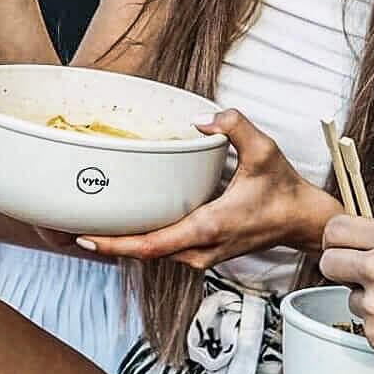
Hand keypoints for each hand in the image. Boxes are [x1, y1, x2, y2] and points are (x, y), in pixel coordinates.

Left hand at [78, 110, 337, 269]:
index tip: (87, 237)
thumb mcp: (265, 151)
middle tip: (70, 228)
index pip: (153, 244)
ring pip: (152, 253)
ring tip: (89, 227)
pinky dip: (140, 240)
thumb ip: (235, 126)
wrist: (303, 221)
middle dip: (108, 243)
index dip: (117, 243)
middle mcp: (201, 248)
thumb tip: (204, 119)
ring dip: (122, 243)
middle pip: (143, 252)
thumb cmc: (284, 190)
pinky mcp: (202, 252)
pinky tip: (122, 227)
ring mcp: (201, 254)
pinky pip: (163, 249)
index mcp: (210, 226)